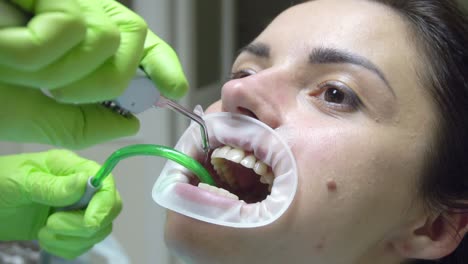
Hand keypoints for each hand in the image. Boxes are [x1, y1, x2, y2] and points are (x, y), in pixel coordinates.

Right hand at [0, 0, 187, 147]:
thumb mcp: (37, 116)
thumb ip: (83, 123)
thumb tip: (131, 123)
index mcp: (79, 39)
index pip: (137, 42)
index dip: (162, 62)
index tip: (174, 88)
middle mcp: (76, 11)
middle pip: (132, 39)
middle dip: (105, 80)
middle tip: (59, 90)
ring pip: (106, 37)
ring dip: (64, 72)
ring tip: (23, 68)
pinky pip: (72, 27)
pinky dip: (42, 54)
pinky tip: (9, 47)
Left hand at [0, 149, 121, 258]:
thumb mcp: (21, 181)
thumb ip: (53, 185)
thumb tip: (85, 182)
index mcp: (72, 167)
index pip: (106, 183)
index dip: (104, 204)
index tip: (89, 222)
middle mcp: (81, 187)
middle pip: (110, 209)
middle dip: (85, 225)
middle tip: (52, 223)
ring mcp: (77, 208)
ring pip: (98, 230)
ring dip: (72, 239)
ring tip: (43, 231)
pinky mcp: (70, 228)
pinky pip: (83, 245)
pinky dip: (66, 247)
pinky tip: (45, 238)